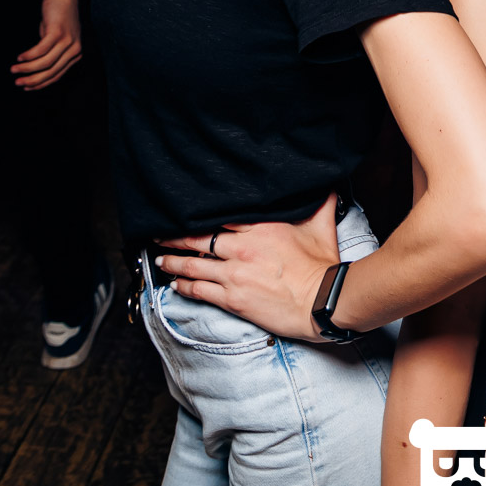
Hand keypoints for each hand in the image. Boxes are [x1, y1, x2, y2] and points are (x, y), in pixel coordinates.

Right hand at [13, 0, 80, 89]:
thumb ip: (50, 52)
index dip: (41, 83)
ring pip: (45, 64)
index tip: (26, 87)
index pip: (57, 75)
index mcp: (75, 54)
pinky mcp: (58, 33)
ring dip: (27, 69)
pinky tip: (20, 57)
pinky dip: (29, 56)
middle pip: (51, 73)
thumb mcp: (57, 38)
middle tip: (18, 83)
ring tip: (14, 70)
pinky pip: (41, 50)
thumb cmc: (59, 16)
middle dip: (33, 80)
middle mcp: (74, 51)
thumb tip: (35, 67)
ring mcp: (67, 42)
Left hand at [155, 194, 342, 339]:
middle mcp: (242, 247)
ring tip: (161, 259)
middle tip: (160, 235)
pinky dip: (183, 287)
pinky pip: (198, 290)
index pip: (219, 216)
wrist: (321, 302)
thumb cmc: (322, 267)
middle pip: (197, 238)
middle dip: (174, 237)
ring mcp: (234, 273)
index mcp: (260, 227)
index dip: (199, 215)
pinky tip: (175, 285)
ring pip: (192, 265)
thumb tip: (325, 183)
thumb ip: (319, 202)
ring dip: (172, 262)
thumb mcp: (321, 227)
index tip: (186, 215)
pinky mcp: (231, 298)